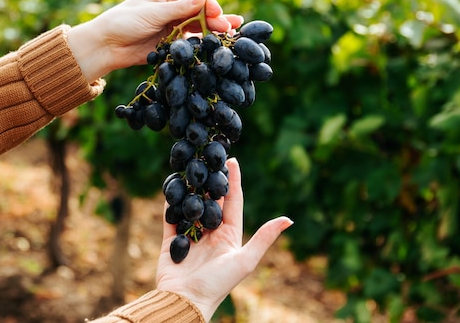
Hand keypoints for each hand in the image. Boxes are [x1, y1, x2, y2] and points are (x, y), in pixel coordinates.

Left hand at [66, 0, 243, 82]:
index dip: (209, 5)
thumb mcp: (152, 13)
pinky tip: (215, 46)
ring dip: (213, 31)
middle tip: (230, 28)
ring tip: (231, 35)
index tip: (220, 15)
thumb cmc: (124, 22)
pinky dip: (202, 44)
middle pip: (200, 12)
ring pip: (198, 27)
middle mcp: (173, 7)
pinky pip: (190, 42)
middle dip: (215, 19)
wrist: (106, 46)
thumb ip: (179, 8)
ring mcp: (173, 25)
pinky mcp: (171, 42)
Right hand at [155, 158, 293, 321]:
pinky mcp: (172, 242)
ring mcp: (191, 237)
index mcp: (230, 235)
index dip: (233, 181)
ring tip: (190, 168)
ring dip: (191, 188)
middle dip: (211, 180)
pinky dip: (171, 203)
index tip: (232, 159)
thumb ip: (264, 238)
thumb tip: (288, 219)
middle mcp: (211, 233)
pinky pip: (171, 218)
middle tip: (209, 157)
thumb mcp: (245, 260)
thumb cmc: (219, 284)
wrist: (187, 302)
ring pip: (192, 206)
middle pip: (212, 200)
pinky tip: (170, 186)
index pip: (233, 201)